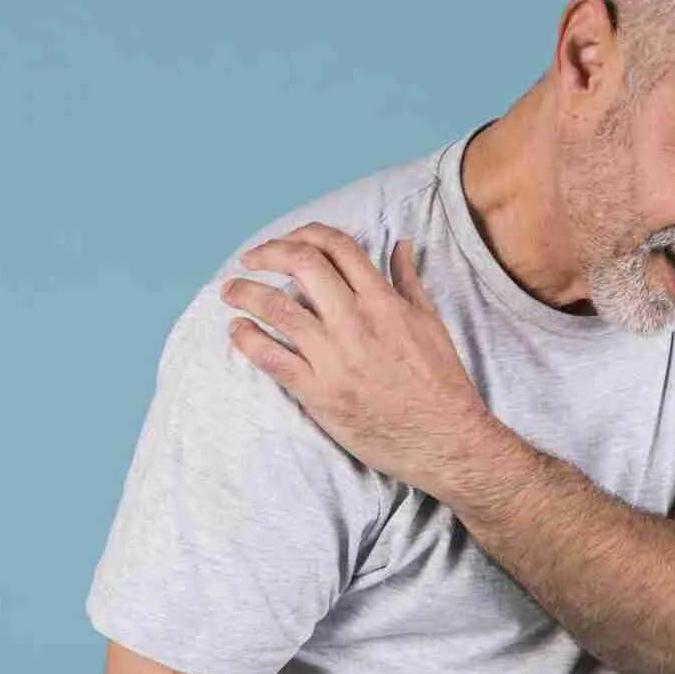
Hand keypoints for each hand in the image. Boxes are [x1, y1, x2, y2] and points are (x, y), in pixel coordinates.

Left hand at [220, 222, 492, 494]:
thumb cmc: (440, 382)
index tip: (286, 242)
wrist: (445, 440)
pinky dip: (247, 339)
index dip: (305, 234)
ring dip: (246, 293)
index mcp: (383, 301)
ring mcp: (335, 357)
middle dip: (268, 254)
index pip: (337, 246)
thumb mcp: (430, 321)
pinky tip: (237, 330)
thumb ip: (408, 280)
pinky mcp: (319, 393)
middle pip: (302, 265)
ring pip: (277, 308)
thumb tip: (401, 244)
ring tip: (230, 291)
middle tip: (250, 260)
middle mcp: (356, 321)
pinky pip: (272, 358)